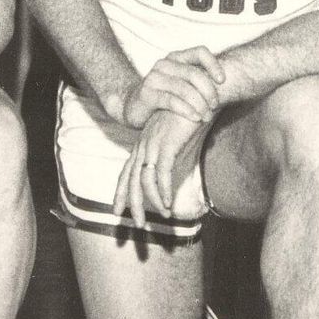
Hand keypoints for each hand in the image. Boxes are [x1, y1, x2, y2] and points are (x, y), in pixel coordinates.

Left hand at [113, 107, 204, 233]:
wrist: (201, 94)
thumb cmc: (191, 116)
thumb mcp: (176, 139)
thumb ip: (171, 157)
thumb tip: (170, 176)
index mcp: (145, 144)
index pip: (127, 172)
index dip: (121, 192)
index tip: (117, 210)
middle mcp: (145, 145)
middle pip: (131, 179)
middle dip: (130, 203)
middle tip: (132, 224)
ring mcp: (154, 144)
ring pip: (144, 180)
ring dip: (151, 201)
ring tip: (160, 218)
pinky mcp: (167, 144)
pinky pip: (161, 173)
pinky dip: (163, 191)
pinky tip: (167, 203)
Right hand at [121, 49, 226, 128]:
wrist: (133, 107)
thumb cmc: (164, 96)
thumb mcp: (181, 84)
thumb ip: (198, 80)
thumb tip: (228, 83)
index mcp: (176, 58)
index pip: (200, 51)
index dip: (214, 64)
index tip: (223, 81)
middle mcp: (165, 64)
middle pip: (194, 73)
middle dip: (209, 91)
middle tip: (215, 105)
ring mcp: (154, 77)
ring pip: (184, 88)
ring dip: (200, 104)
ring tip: (207, 116)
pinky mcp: (147, 93)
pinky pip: (171, 101)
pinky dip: (187, 110)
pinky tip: (195, 117)